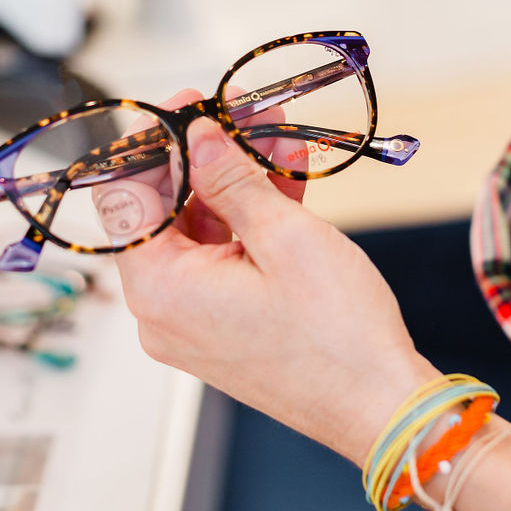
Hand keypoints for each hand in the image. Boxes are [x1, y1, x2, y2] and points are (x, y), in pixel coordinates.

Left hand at [115, 112, 438, 465]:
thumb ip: (231, 180)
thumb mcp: (284, 238)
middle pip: (165, 209)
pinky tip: (287, 176)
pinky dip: (251, 219)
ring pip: (202, 229)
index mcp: (159, 290)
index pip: (128, 195)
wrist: (382, 407)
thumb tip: (199, 137)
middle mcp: (162, 311)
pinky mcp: (223, 326)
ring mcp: (192, 321)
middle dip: (209, 154)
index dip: (158, 140)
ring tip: (278, 132)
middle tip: (243, 111)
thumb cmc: (337, 339)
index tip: (190, 103)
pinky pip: (225, 258)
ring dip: (239, 180)